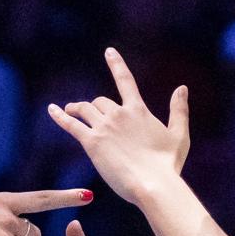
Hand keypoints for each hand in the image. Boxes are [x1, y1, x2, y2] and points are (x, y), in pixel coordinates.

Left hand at [47, 47, 188, 204]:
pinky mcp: (92, 143)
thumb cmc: (168, 164)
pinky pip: (71, 124)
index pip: (125, 80)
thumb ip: (179, 110)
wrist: (153, 183)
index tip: (109, 52)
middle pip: (100, 101)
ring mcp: (104, 127)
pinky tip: (53, 110)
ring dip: (76, 108)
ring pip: (84, 110)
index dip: (116, 64)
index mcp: (138, 110)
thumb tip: (182, 88)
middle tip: (88, 111)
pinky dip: (60, 116)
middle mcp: (119, 114)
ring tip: (69, 109)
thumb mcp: (179, 135)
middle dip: (95, 106)